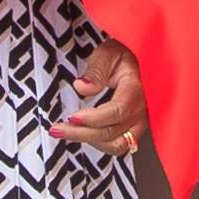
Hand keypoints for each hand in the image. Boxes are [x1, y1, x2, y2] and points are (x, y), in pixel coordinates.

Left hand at [53, 37, 143, 155]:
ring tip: (67, 133)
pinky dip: (99, 144)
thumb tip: (82, 86)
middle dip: (81, 133)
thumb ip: (97, 70)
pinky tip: (83, 135)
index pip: (117, 111)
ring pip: (116, 145)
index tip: (71, 118)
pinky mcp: (134, 129)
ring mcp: (139, 122)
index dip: (93, 118)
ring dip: (89, 142)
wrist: (137, 61)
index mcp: (136, 89)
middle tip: (57, 128)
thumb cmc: (123, 55)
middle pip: (111, 132)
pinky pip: (119, 145)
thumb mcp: (108, 53)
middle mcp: (141, 110)